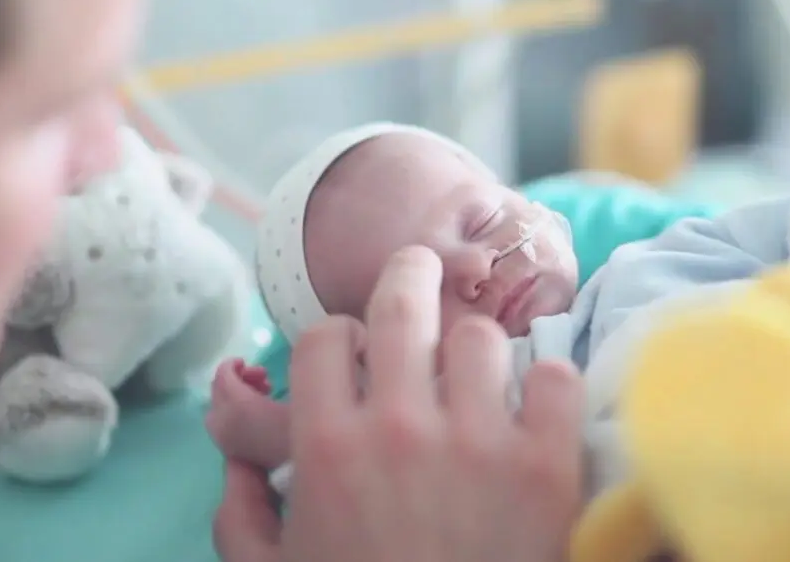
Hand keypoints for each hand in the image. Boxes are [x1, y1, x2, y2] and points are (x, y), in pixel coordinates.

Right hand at [215, 246, 584, 561]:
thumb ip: (242, 516)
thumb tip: (234, 463)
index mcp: (326, 446)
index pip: (326, 337)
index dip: (338, 337)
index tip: (357, 352)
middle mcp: (400, 426)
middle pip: (403, 303)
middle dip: (408, 276)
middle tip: (418, 272)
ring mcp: (479, 441)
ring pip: (479, 337)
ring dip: (474, 349)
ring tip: (479, 372)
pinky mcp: (548, 465)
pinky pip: (554, 379)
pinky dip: (546, 384)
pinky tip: (536, 405)